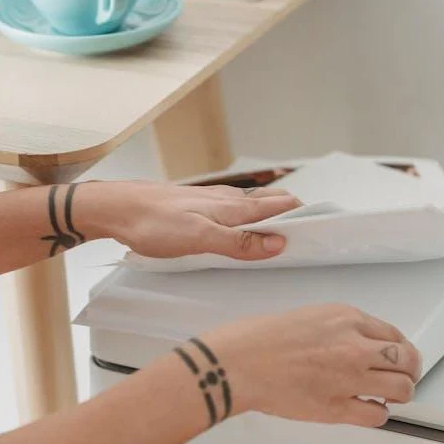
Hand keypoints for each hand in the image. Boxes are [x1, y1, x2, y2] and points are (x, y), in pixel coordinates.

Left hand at [78, 181, 300, 260]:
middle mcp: (226, 200)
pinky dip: (249, 216)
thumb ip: (238, 242)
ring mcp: (211, 201)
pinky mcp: (196, 206)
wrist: (116, 208)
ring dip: (272, 214)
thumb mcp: (198, 239)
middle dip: (294, 215)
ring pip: (252, 206)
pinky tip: (243, 225)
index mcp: (232, 207)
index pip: (280, 207)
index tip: (327, 227)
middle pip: (270, 204)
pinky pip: (233, 209)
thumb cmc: (151, 222)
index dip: (305, 216)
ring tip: (287, 228)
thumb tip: (277, 243)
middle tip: (313, 231)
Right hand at [173, 304, 421, 427]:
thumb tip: (348, 345)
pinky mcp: (337, 407)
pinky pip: (377, 415)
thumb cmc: (254, 339)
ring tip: (385, 396)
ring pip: (402, 389)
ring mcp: (349, 378)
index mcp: (345, 318)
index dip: (397, 348)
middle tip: (401, 377)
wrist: (235, 363)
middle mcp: (354, 345)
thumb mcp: (304, 316)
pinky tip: (365, 409)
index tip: (394, 356)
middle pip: (407, 360)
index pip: (392, 333)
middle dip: (408, 370)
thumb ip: (333, 330)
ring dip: (399, 393)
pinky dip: (376, 414)